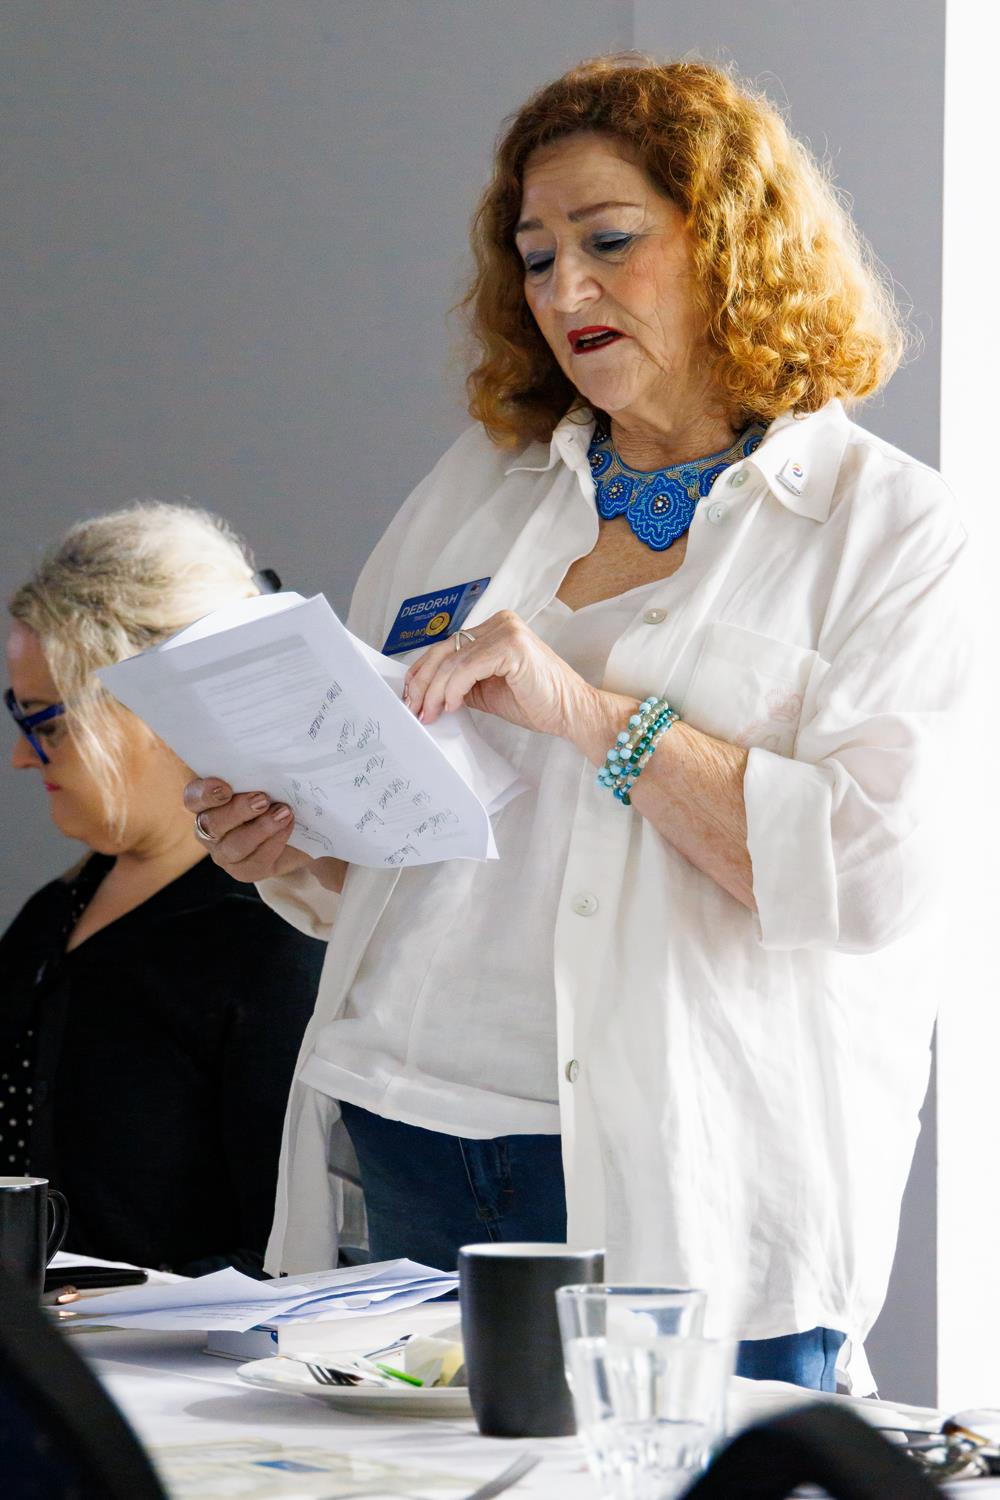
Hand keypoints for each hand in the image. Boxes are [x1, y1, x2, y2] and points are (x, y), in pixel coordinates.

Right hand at [183, 778, 310, 882]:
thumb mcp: (266, 781)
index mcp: (207, 803)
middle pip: (211, 823)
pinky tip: (288, 826)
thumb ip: (256, 772)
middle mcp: (209, 830)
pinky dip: (275, 842)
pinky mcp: (245, 871)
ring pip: (234, 845)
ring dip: (261, 828)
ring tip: (284, 812)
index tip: (226, 787)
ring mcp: (225, 853)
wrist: (300, 832)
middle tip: (262, 799)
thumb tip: (268, 758)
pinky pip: (255, 861)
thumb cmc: (275, 797)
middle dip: (238, 811)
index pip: (193, 798)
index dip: (205, 793)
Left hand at [403, 610, 600, 741]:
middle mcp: (500, 623)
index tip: (411, 696)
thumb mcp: (486, 690)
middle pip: (445, 650)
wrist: (571, 712)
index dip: (423, 672)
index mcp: (494, 629)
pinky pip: (467, 668)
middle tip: (414, 708)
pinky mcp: (510, 645)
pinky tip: (451, 705)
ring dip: (435, 691)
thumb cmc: (537, 702)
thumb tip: (427, 692)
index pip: (447, 646)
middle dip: (423, 682)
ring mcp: (506, 631)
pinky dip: (454, 688)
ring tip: (430, 713)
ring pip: (452, 661)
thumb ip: (460, 682)